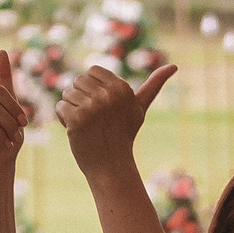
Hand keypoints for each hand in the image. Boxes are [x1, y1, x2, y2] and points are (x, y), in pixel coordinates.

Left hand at [56, 61, 175, 171]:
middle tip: (94, 119)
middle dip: (80, 98)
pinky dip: (63, 119)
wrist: (112, 166)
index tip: (101, 106)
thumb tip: (174, 66)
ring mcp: (92, 107)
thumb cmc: (124, 135)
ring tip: (87, 125)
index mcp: (122, 88)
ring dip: (72, 109)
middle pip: (77, 80)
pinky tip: (76, 131)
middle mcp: (108, 95)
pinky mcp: (77, 119)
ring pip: (67, 94)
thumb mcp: (139, 108)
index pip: (92, 71)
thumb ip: (153, 86)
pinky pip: (60, 107)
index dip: (92, 88)